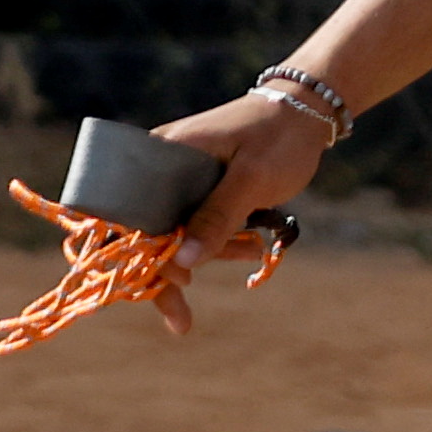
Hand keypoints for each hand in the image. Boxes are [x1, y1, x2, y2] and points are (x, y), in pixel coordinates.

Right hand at [154, 90, 332, 303]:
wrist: (307, 113)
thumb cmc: (278, 138)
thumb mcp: (252, 180)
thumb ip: (218, 217)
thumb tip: (180, 263)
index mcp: (160, 155)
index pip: (125, 211)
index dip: (136, 252)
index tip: (165, 279)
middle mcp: (160, 167)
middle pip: (146, 229)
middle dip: (167, 272)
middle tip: (181, 319)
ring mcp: (180, 180)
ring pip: (175, 232)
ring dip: (206, 254)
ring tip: (250, 256)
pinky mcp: (201, 190)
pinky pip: (198, 224)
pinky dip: (219, 242)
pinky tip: (248, 251)